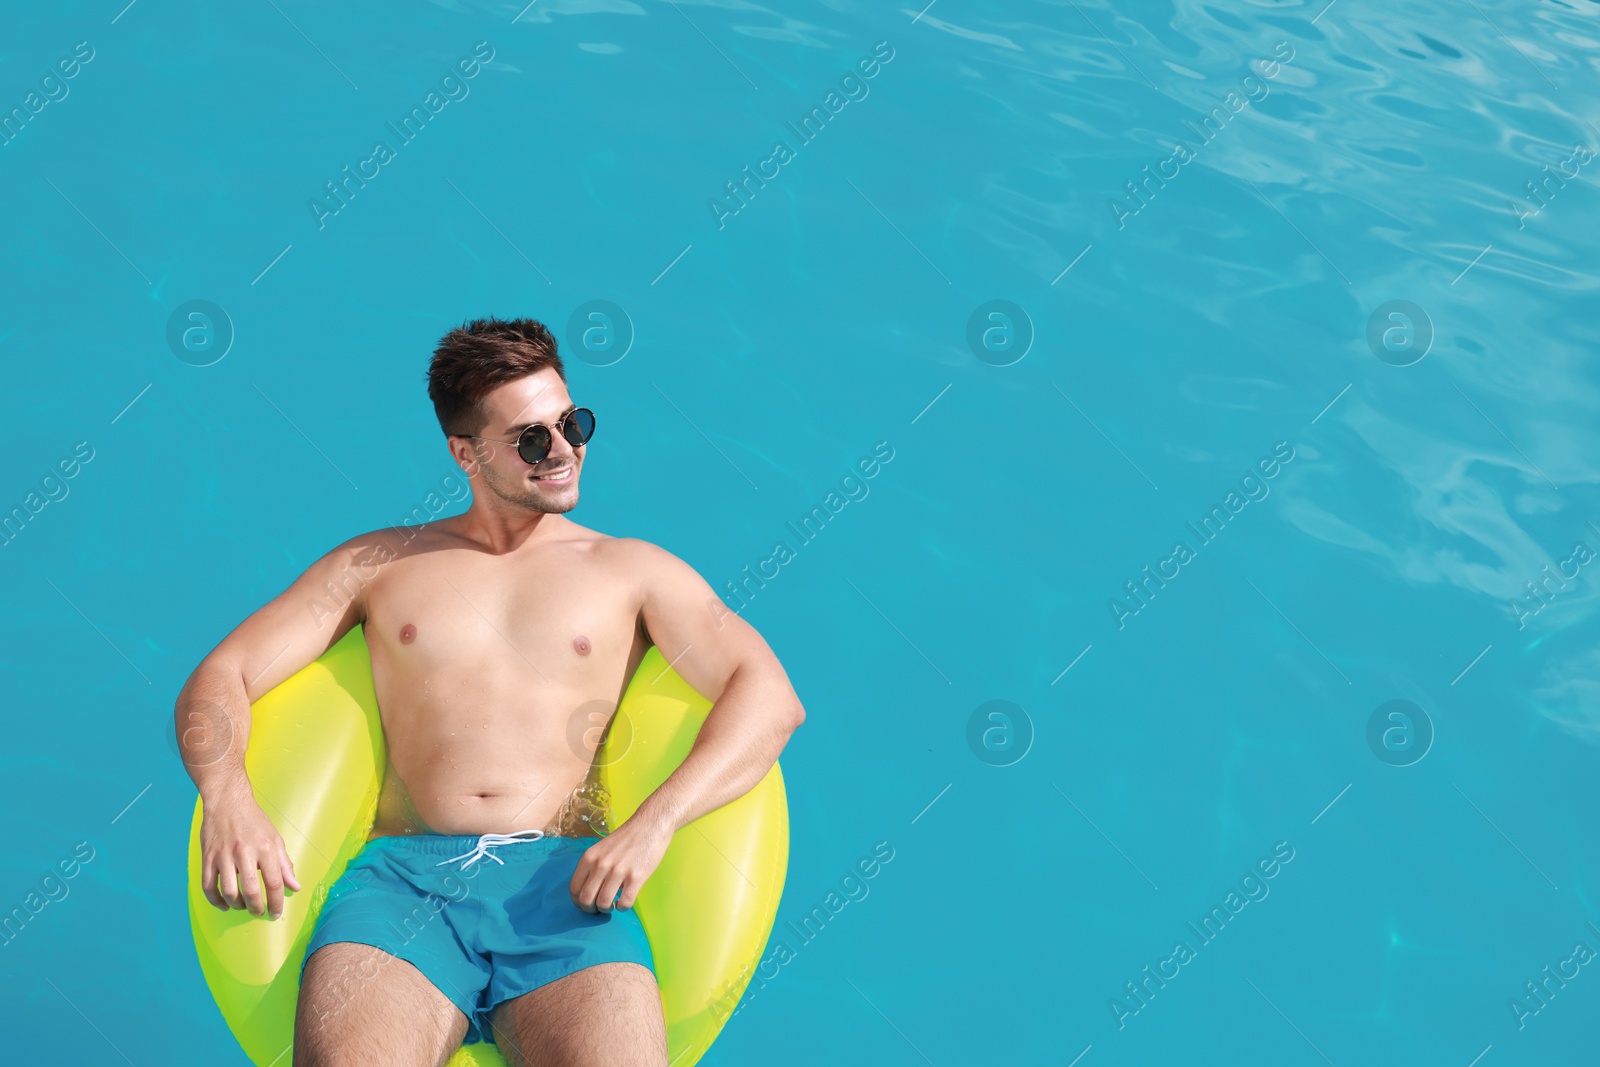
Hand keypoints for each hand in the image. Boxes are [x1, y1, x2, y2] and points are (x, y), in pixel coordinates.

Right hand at [199, 793, 300, 919]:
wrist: (227, 802)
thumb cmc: (254, 821)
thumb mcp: (275, 838)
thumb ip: (285, 864)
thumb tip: (295, 886)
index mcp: (265, 848)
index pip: (274, 882)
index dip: (276, 902)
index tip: (276, 913)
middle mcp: (244, 852)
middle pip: (251, 890)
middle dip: (256, 908)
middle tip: (259, 913)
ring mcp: (223, 856)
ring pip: (228, 891)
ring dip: (237, 905)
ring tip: (243, 906)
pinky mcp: (207, 857)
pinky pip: (208, 886)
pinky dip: (215, 900)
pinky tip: (224, 904)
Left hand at [569, 817, 672, 913]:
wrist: (650, 826)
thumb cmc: (626, 838)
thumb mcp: (601, 849)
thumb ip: (593, 867)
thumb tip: (589, 890)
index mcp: (589, 858)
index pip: (574, 889)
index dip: (578, 902)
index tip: (587, 904)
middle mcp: (601, 865)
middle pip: (586, 900)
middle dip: (591, 909)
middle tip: (600, 907)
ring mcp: (618, 871)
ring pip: (603, 904)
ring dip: (607, 909)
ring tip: (613, 904)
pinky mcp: (636, 877)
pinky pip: (624, 903)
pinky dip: (623, 908)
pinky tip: (625, 901)